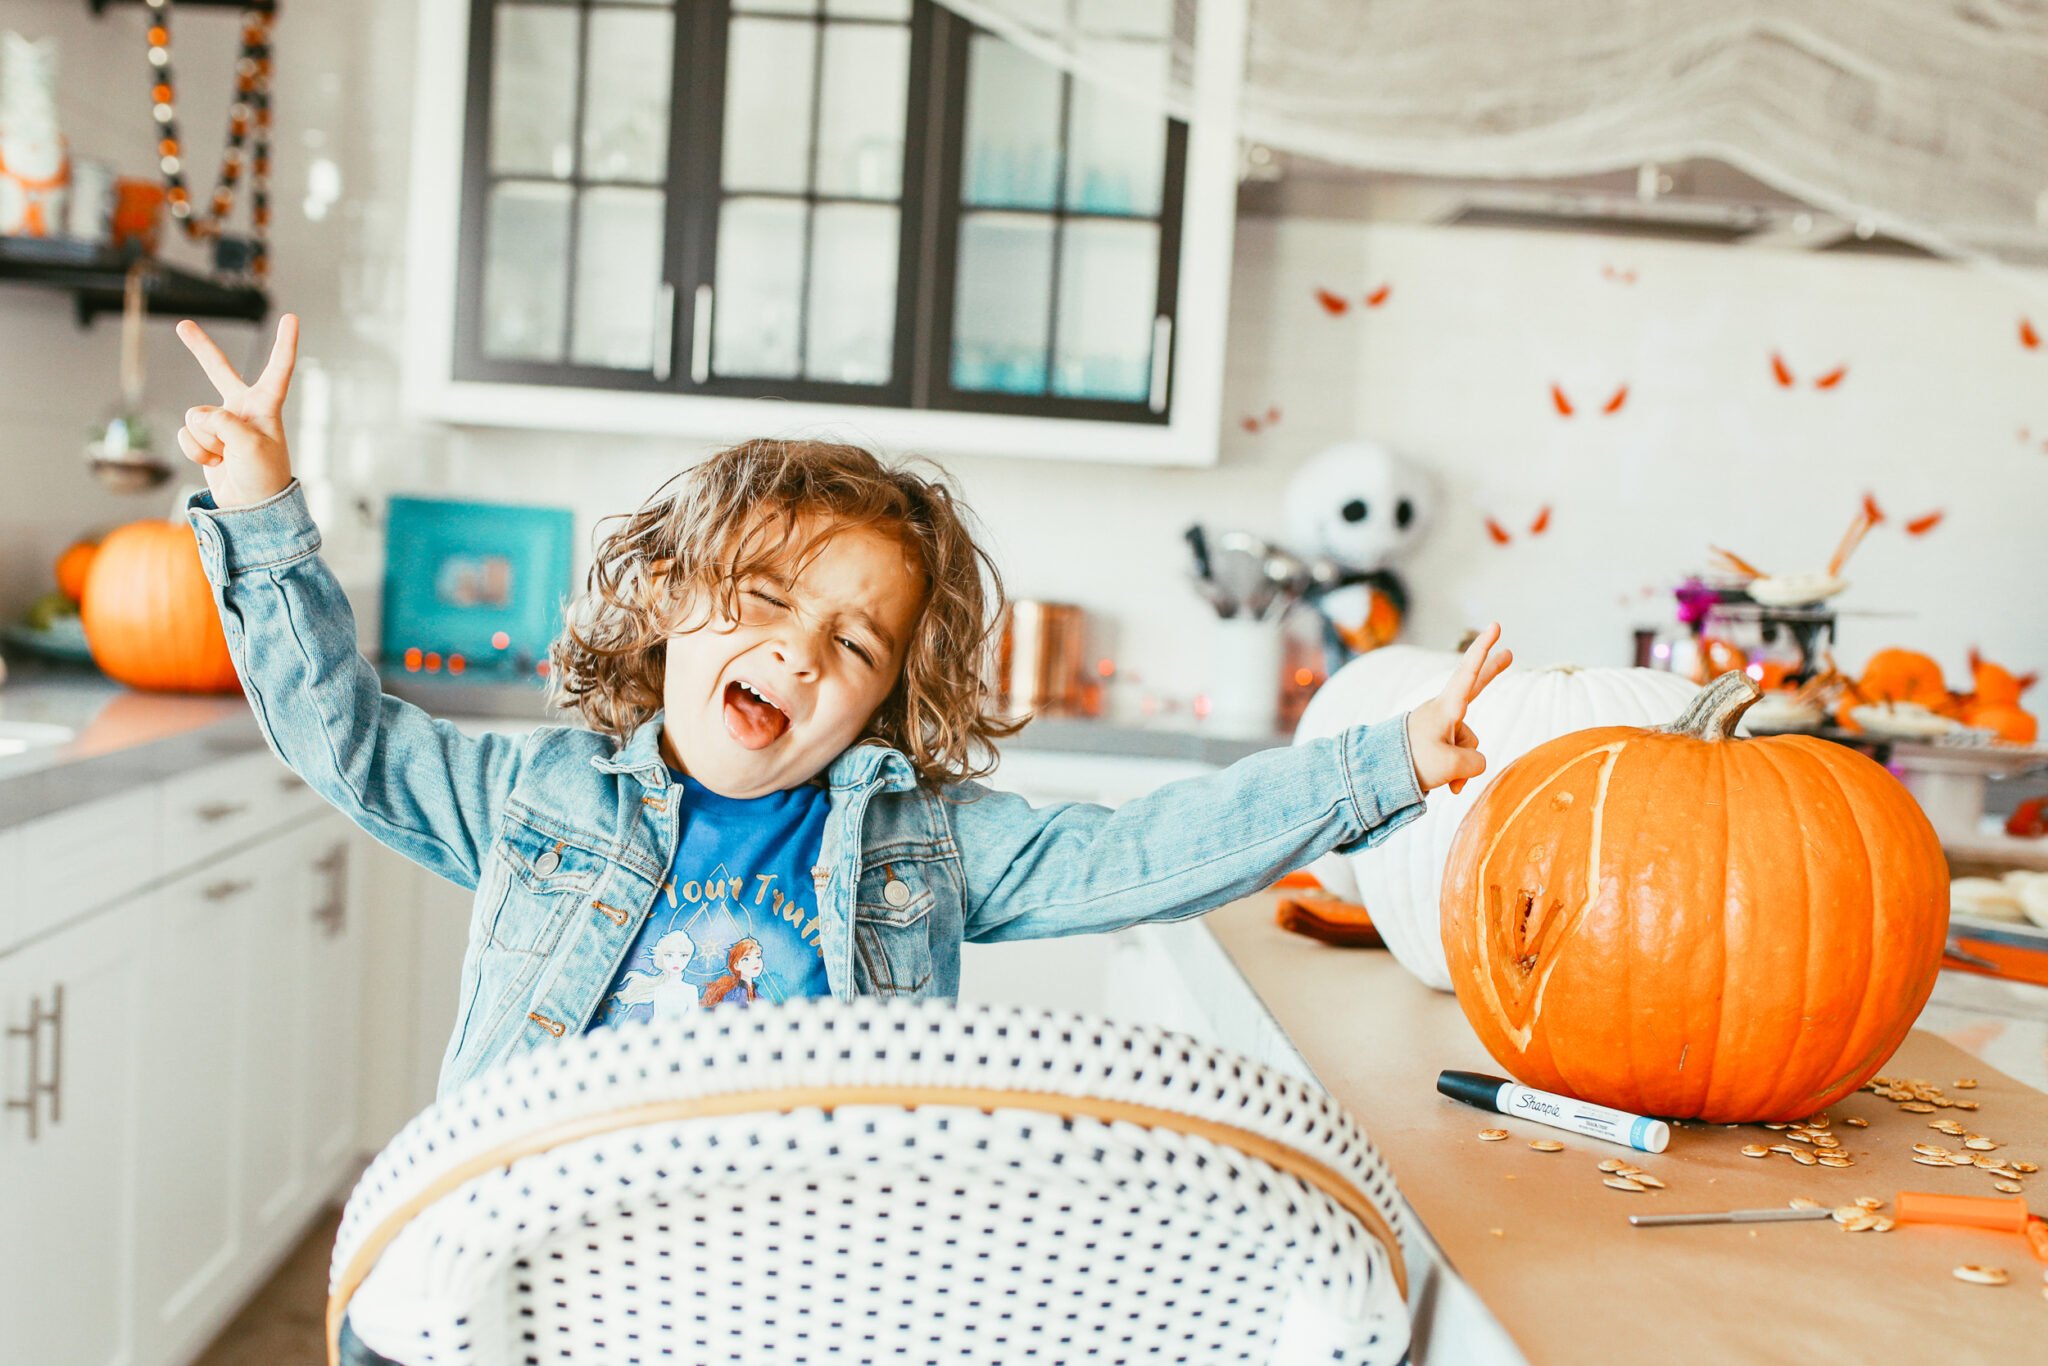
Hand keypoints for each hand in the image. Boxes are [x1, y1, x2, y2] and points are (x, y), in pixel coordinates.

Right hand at [175, 313, 299, 507]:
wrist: (251, 508)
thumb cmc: (263, 476)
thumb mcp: (250, 446)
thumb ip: (224, 423)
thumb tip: (198, 416)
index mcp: (266, 406)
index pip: (279, 369)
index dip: (285, 343)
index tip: (292, 318)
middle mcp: (243, 409)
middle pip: (219, 370)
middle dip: (200, 348)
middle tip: (183, 325)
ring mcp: (222, 423)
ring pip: (195, 416)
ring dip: (206, 440)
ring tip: (227, 456)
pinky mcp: (205, 439)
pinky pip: (186, 435)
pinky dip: (196, 451)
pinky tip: (215, 463)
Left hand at [1406, 623, 1512, 794]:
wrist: (1380, 776)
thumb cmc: (1414, 762)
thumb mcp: (1452, 765)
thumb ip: (1475, 762)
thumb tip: (1474, 762)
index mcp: (1446, 708)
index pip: (1469, 673)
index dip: (1483, 650)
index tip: (1495, 627)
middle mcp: (1445, 713)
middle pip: (1475, 688)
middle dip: (1492, 673)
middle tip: (1509, 654)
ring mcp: (1441, 728)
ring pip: (1469, 746)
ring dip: (1461, 766)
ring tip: (1440, 774)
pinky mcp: (1438, 744)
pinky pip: (1460, 759)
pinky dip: (1457, 773)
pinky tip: (1449, 786)